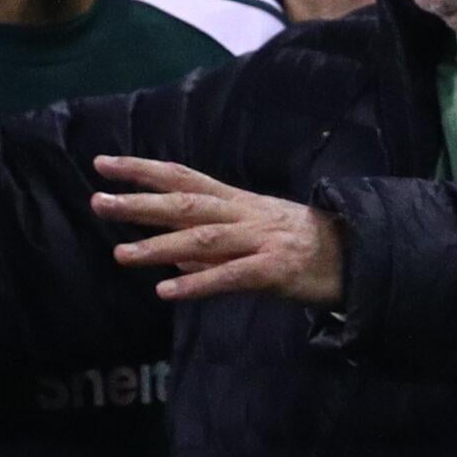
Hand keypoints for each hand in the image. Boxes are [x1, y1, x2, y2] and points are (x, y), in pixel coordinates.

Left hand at [91, 155, 343, 306]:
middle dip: (139, 202)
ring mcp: (259, 240)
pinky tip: (166, 291)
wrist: (358, 255)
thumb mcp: (252, 236)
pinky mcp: (273, 270)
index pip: (182, 178)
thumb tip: (167, 256)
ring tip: (122, 255)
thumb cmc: (301, 245)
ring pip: (202, 239)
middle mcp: (244, 214)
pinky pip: (230, 276)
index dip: (142, 170)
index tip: (104, 164)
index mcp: (236, 201)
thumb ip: (209, 246)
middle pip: (184, 203)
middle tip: (98, 202)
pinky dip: (197, 283)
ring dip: (159, 246)